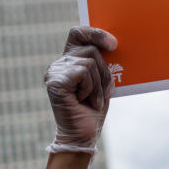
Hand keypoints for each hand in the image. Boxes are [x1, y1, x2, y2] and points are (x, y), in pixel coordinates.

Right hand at [44, 27, 116, 153]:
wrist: (83, 135)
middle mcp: (58, 64)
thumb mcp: (101, 82)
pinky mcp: (55, 81)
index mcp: (69, 61)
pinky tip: (83, 101)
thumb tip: (113, 43)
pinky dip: (90, 88)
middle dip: (104, 71)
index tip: (113, 44)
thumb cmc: (93, 110)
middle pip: (91, 49)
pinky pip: (83, 72)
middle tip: (100, 92)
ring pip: (89, 61)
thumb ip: (101, 63)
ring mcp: (54, 72)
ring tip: (90, 100)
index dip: (96, 33)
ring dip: (98, 84)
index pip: (78, 33)